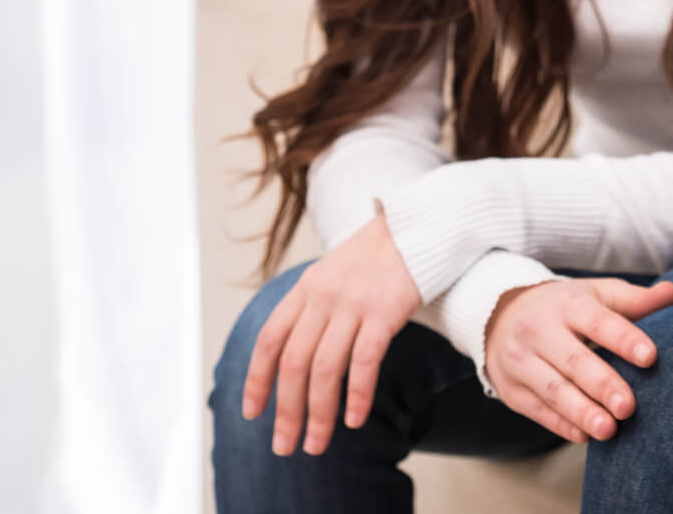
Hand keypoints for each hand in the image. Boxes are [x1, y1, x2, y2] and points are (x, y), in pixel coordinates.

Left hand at [240, 213, 422, 455]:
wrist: (419, 226)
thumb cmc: (378, 256)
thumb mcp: (332, 273)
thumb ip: (313, 306)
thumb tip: (297, 353)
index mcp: (305, 289)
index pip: (270, 340)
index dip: (257, 379)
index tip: (252, 413)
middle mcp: (323, 298)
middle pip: (293, 363)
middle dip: (286, 411)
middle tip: (284, 446)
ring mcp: (353, 304)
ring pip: (325, 369)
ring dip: (318, 413)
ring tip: (316, 444)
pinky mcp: (384, 311)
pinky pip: (364, 360)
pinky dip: (356, 394)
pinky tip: (354, 420)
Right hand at [483, 277, 672, 442]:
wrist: (499, 317)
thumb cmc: (563, 308)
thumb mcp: (594, 295)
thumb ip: (633, 300)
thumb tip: (672, 294)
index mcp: (567, 303)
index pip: (598, 321)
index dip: (624, 339)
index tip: (650, 357)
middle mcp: (540, 330)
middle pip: (573, 360)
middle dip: (602, 385)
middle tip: (629, 407)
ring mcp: (521, 361)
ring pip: (553, 390)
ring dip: (582, 412)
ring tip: (609, 431)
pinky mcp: (512, 390)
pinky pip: (538, 411)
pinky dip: (562, 425)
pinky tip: (585, 436)